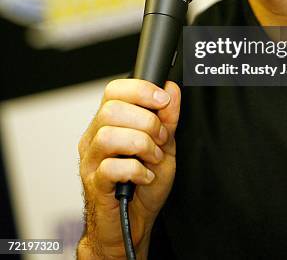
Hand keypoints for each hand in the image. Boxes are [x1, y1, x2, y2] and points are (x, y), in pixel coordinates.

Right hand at [77, 79, 180, 258]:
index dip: (141, 90)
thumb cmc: (145, 182)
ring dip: (142, 145)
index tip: (163, 101)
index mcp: (109, 122)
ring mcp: (91, 161)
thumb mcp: (165, 144)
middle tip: (161, 139)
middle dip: (147, 122)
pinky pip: (111, 167)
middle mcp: (95, 137)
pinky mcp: (94, 184)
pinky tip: (145, 176)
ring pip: (108, 136)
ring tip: (153, 158)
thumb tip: (170, 89)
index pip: (114, 90)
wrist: (134, 222)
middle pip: (111, 109)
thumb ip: (168, 117)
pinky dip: (136, 170)